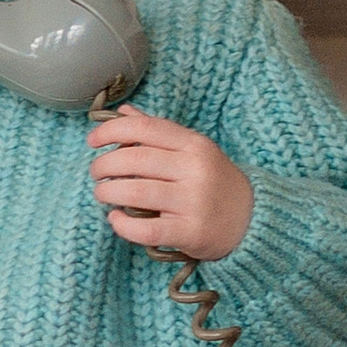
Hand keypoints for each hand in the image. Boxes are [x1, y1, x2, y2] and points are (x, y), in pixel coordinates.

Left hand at [88, 107, 253, 262]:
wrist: (253, 220)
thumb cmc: (215, 182)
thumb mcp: (193, 150)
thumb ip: (159, 133)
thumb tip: (123, 112)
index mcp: (194, 144)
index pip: (144, 128)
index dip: (111, 131)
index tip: (92, 141)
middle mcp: (195, 170)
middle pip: (134, 160)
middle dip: (104, 165)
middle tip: (97, 173)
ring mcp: (193, 202)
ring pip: (134, 193)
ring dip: (107, 192)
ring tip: (103, 193)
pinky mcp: (190, 233)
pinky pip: (145, 230)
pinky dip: (122, 225)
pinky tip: (116, 219)